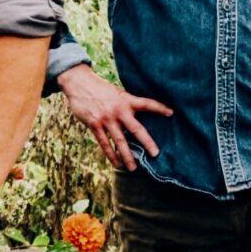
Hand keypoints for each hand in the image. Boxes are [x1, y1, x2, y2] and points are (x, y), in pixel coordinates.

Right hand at [58, 66, 173, 170]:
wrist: (79, 83)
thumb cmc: (100, 88)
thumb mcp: (116, 92)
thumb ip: (126, 104)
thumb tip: (135, 115)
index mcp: (126, 100)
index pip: (146, 104)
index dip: (159, 108)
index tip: (171, 113)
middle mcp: (118, 111)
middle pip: (136, 129)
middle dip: (147, 142)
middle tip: (155, 154)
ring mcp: (106, 119)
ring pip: (119, 140)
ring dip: (127, 156)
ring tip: (133, 168)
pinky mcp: (95, 125)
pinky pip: (104, 143)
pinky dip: (110, 154)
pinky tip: (116, 163)